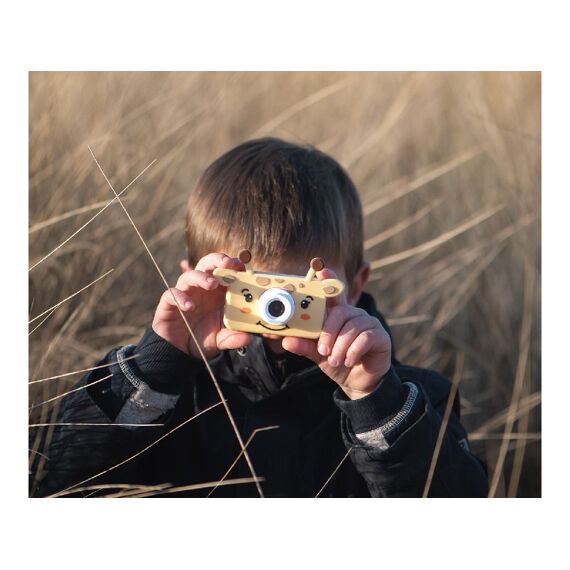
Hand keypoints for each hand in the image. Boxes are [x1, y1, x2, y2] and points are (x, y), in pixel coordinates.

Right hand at [151, 253, 251, 359]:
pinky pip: (172, 294)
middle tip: (228, 264)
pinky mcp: (169, 303)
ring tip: (212, 284)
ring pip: (189, 276)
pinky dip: (181, 298)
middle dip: (217, 260)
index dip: (233, 264)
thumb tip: (247, 338)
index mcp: (217, 291)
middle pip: (207, 264)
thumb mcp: (221, 339)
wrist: (179, 350)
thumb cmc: (203, 337)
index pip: (224, 270)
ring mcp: (185, 293)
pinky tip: (190, 306)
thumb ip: (233, 337)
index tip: (242, 265)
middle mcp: (201, 288)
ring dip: (201, 277)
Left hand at [282, 268, 391, 398]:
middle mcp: (354, 314)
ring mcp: (369, 323)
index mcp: (338, 314)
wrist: (356, 382)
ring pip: (352, 327)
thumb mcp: (317, 354)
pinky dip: (354, 350)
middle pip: (341, 312)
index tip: (321, 269)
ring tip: (335, 361)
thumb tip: (286, 340)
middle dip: (329, 332)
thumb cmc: (336, 361)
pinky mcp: (381, 336)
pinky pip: (366, 337)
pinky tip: (348, 361)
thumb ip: (304, 345)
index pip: (333, 293)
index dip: (328, 279)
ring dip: (341, 346)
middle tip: (323, 350)